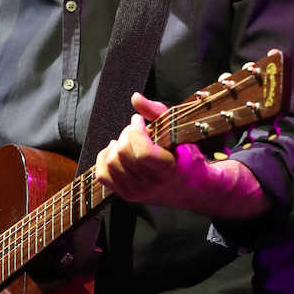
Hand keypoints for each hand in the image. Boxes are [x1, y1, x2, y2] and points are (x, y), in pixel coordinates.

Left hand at [95, 93, 269, 218]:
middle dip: (127, 134)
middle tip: (136, 129)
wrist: (190, 188)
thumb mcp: (177, 132)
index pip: (144, 153)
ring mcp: (138, 192)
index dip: (136, 131)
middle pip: (124, 154)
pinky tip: (115, 150)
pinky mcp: (127, 195)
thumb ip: (156, 112)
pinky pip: (103, 175)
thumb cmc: (185, 156)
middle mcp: (153, 185)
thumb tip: (135, 97)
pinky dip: (104, 158)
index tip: (138, 119)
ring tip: (128, 140)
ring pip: (112, 162)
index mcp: (170, 170)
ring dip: (116, 145)